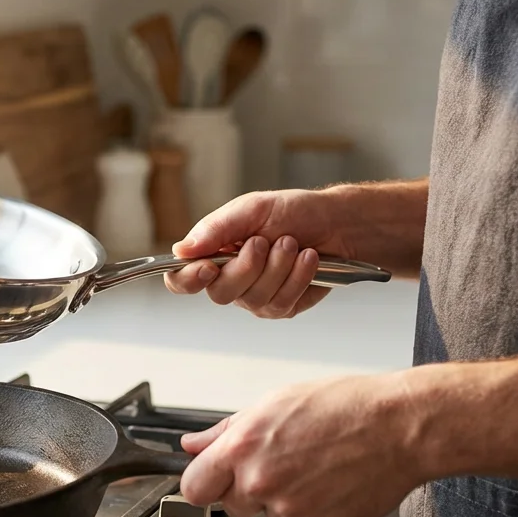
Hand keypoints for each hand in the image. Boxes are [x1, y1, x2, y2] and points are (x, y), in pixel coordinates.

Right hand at [164, 190, 353, 318]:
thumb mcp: (251, 209)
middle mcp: (230, 281)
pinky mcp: (282, 307)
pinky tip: (308, 259)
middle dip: (248, 266)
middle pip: (220, 293)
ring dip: (278, 267)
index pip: (182, 280)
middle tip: (266, 241)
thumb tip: (181, 250)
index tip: (207, 267)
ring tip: (293, 244)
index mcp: (213, 255)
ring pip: (255, 299)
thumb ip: (216, 229)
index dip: (188, 279)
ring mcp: (255, 298)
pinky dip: (298, 277)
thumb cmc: (292, 212)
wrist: (335, 223)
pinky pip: (282, 303)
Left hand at [178, 374, 426, 516]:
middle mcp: (262, 482)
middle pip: (232, 506)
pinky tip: (333, 480)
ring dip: (285, 498)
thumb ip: (226, 431)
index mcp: (243, 448)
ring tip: (316, 464)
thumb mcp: (275, 403)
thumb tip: (193, 444)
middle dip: (248, 490)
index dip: (204, 483)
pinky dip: (315, 508)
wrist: (400, 427)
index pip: (194, 488)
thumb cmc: (345, 407)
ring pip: (271, 515)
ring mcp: (291, 510)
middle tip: (280, 462)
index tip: (212, 480)